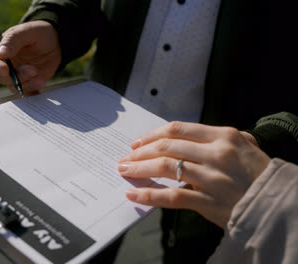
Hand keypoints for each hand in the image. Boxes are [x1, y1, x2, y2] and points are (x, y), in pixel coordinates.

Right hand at [0, 20, 61, 93]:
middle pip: (2, 77)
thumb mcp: (27, 31)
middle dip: (17, 76)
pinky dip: (33, 91)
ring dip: (27, 83)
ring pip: (14, 87)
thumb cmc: (37, 32)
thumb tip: (0, 54)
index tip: (5, 69)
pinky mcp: (27, 83)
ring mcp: (15, 76)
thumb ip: (13, 40)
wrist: (55, 42)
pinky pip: (26, 92)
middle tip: (33, 70)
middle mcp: (3, 65)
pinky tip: (41, 83)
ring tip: (40, 75)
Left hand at [118, 121, 270, 227]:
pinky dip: (149, 195)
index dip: (153, 134)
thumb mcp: (246, 146)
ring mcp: (211, 178)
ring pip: (165, 167)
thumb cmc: (259, 174)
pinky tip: (134, 194)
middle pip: (167, 146)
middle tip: (125, 157)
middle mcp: (216, 153)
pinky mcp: (208, 201)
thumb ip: (220, 138)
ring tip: (124, 171)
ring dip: (139, 168)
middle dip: (140, 151)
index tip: (138, 141)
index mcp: (223, 136)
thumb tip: (191, 137)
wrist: (277, 204)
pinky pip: (172, 196)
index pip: (178, 129)